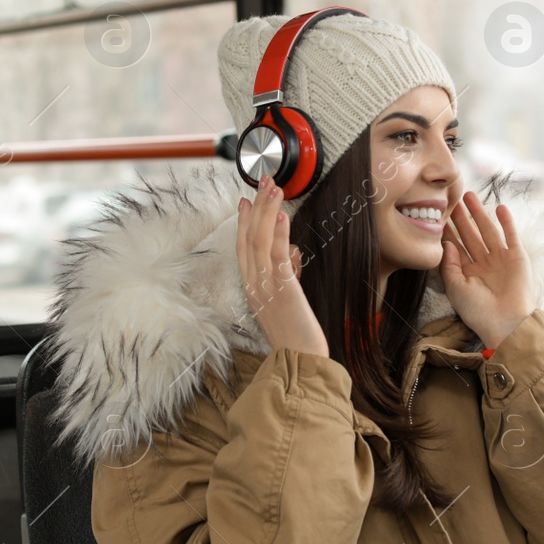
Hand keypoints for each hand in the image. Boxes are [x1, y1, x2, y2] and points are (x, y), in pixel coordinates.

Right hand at [237, 175, 328, 358]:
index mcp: (251, 287)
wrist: (300, 361)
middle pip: (250, 238)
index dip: (244, 222)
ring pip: (260, 242)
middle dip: (256, 207)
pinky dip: (278, 234)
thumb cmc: (296, 336)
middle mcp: (254, 284)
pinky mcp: (284, 290)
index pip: (243, 247)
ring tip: (274, 189)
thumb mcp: (285, 301)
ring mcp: (266, 287)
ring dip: (267, 212)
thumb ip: (284, 277)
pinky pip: (277, 257)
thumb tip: (291, 255)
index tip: (246, 200)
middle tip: (264, 181)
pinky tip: (282, 216)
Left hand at [440, 190, 535, 349]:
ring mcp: (501, 259)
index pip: (456, 246)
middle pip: (470, 235)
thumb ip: (449, 264)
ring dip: (480, 214)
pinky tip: (500, 207)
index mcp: (468, 272)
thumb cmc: (478, 310)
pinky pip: (511, 235)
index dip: (448, 231)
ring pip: (488, 231)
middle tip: (452, 199)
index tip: (438, 214)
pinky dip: (507, 222)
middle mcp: (484, 263)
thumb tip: (446, 242)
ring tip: (471, 196)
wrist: (506, 322)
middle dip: (462, 218)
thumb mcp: (455, 287)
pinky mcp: (517, 257)